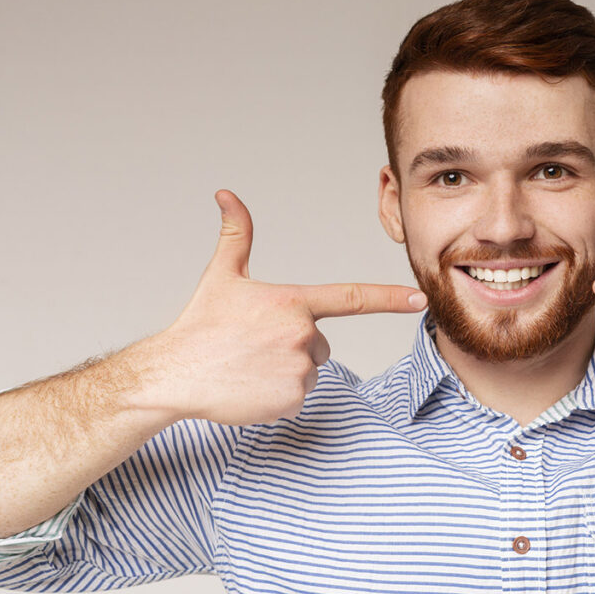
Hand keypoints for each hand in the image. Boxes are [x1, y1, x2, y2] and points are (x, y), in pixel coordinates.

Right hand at [152, 190, 425, 424]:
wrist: (174, 374)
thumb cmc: (200, 325)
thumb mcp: (221, 275)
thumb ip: (236, 234)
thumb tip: (226, 195)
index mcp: (293, 302)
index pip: (352, 297)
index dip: (390, 297)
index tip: (420, 299)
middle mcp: (302, 334)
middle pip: (321, 342)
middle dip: (295, 345)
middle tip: (255, 345)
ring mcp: (298, 369)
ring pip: (310, 369)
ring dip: (286, 369)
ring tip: (250, 365)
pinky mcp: (292, 398)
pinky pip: (299, 394)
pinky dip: (279, 394)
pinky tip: (252, 385)